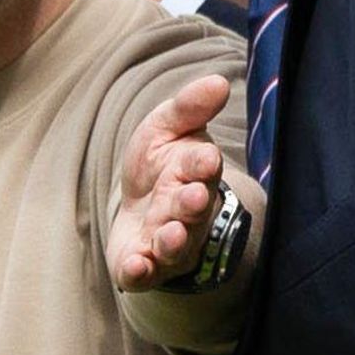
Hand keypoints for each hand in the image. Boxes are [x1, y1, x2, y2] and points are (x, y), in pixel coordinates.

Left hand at [108, 74, 232, 291]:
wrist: (140, 209)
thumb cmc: (159, 165)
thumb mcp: (166, 128)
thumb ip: (188, 108)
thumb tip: (219, 81)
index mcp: (193, 174)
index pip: (202, 168)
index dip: (202, 164)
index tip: (206, 157)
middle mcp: (186, 212)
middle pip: (192, 210)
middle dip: (192, 204)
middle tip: (193, 197)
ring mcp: (167, 242)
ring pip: (175, 244)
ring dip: (173, 241)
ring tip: (169, 234)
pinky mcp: (144, 266)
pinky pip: (145, 273)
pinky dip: (140, 272)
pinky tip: (135, 267)